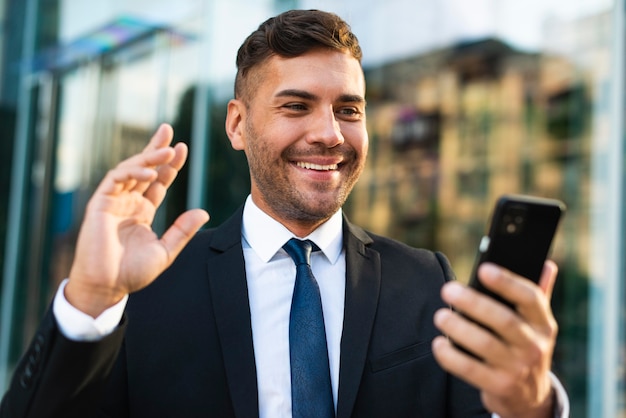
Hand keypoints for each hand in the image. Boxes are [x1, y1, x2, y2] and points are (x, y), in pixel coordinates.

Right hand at [65, 124, 209, 317]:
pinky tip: (149, 172)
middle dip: (156, 148)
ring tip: (167, 150)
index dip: (170, 166)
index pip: (158, 182)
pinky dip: (131, 172)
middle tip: (169, 129)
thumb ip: (182, 231)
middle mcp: (128, 202)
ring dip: (147, 157)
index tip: (183, 149)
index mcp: (142, 211)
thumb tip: (204, 212)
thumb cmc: (132, 273)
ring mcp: (113, 201)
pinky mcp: (100, 204)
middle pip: (143, 168)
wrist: (106, 287)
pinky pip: (116, 180)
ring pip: (130, 170)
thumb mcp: (165, 251)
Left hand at [432, 261, 558, 417]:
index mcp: (543, 323)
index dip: (507, 282)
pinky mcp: (500, 386)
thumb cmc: (525, 347)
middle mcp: (534, 345)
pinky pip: (470, 370)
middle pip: (503, 320)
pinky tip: (439, 344)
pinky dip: (451, 356)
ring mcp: (518, 368)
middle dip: (473, 303)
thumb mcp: (537, 324)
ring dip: (458, 328)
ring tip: (440, 316)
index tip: (483, 269)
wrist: (530, 397)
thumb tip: (547, 263)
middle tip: (447, 290)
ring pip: (485, 345)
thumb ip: (539, 293)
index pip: (531, 298)